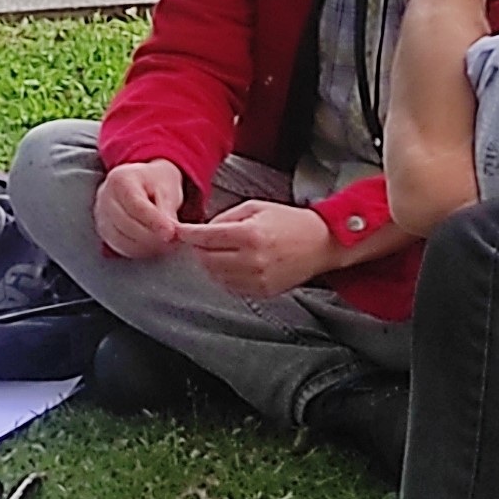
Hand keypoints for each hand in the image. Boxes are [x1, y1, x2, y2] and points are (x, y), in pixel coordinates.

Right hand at [92, 159, 189, 261]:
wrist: (142, 183)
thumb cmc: (156, 184)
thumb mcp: (167, 190)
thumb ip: (167, 212)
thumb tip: (170, 234)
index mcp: (120, 179)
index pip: (136, 205)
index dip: (154, 221)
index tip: (170, 233)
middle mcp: (104, 197)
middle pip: (127, 224)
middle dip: (153, 237)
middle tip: (174, 241)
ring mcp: (101, 215)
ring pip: (122, 240)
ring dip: (147, 246)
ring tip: (166, 244)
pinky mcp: (103, 232)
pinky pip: (120, 248)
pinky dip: (139, 250)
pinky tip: (153, 246)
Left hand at [176, 200, 337, 300]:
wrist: (320, 243)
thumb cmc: (288, 221)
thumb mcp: (255, 207)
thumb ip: (225, 217)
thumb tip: (201, 230)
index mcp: (249, 234)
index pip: (205, 237)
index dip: (187, 234)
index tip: (178, 232)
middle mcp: (252, 259)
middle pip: (206, 259)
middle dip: (198, 249)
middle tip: (200, 241)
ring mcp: (258, 278)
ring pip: (216, 275)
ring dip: (210, 263)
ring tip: (218, 251)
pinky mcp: (263, 291)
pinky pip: (231, 286)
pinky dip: (224, 276)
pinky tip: (232, 264)